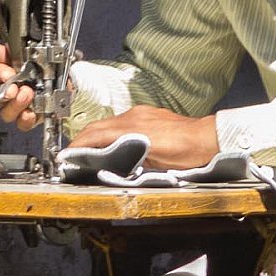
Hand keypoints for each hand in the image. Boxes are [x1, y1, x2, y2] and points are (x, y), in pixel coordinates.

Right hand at [0, 42, 37, 131]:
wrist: (61, 78)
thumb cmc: (41, 67)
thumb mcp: (25, 53)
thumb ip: (6, 52)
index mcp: (3, 76)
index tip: (7, 72)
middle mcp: (8, 94)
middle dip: (6, 92)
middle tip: (14, 87)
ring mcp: (18, 107)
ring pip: (7, 113)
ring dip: (16, 104)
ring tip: (26, 94)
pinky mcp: (30, 118)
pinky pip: (23, 123)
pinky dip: (26, 119)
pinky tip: (31, 112)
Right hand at [68, 106, 218, 170]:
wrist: (207, 139)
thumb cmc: (186, 154)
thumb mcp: (152, 162)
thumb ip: (128, 157)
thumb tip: (110, 159)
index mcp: (132, 127)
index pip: (96, 135)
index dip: (78, 145)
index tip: (67, 154)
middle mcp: (134, 116)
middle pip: (98, 126)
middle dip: (81, 138)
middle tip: (72, 152)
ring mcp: (141, 113)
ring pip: (108, 122)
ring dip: (95, 134)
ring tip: (88, 147)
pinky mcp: (149, 114)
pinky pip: (121, 120)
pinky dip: (110, 130)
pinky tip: (111, 140)